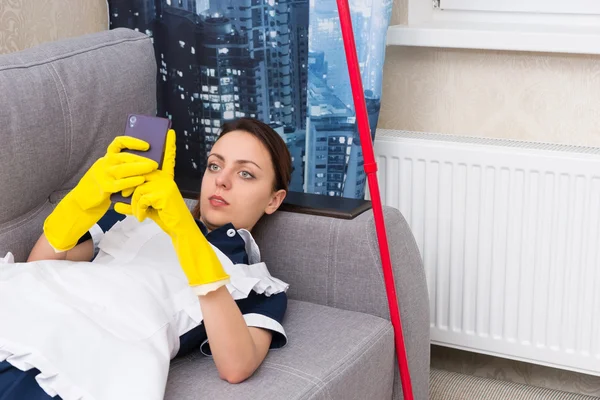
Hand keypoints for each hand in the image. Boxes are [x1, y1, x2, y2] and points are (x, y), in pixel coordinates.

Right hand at [43, 136, 157, 251]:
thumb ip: (122, 166)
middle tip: (155, 162)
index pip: (118, 143)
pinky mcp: (103, 188)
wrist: (82, 202)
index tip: (147, 145)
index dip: (133, 142)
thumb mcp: (110, 172)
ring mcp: (102, 175)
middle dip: (140, 158)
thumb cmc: (102, 187)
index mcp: (107, 158)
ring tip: (152, 169)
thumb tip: (145, 161)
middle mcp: (104, 164)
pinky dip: (131, 181)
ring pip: (122, 169)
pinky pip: (119, 183)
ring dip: (139, 168)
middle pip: (123, 157)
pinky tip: (141, 180)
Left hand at [114, 130, 228, 294]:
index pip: (166, 159)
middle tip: (123, 197)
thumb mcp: (148, 206)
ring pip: (138, 188)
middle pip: (140, 175)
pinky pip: (141, 197)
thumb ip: (135, 200)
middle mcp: (166, 178)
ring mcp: (166, 184)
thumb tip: (117, 202)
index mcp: (165, 178)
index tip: (170, 132)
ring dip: (134, 204)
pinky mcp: (163, 193)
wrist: (178, 229)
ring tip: (138, 213)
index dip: (168, 146)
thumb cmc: (164, 216)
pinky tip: (141, 217)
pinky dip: (138, 210)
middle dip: (129, 187)